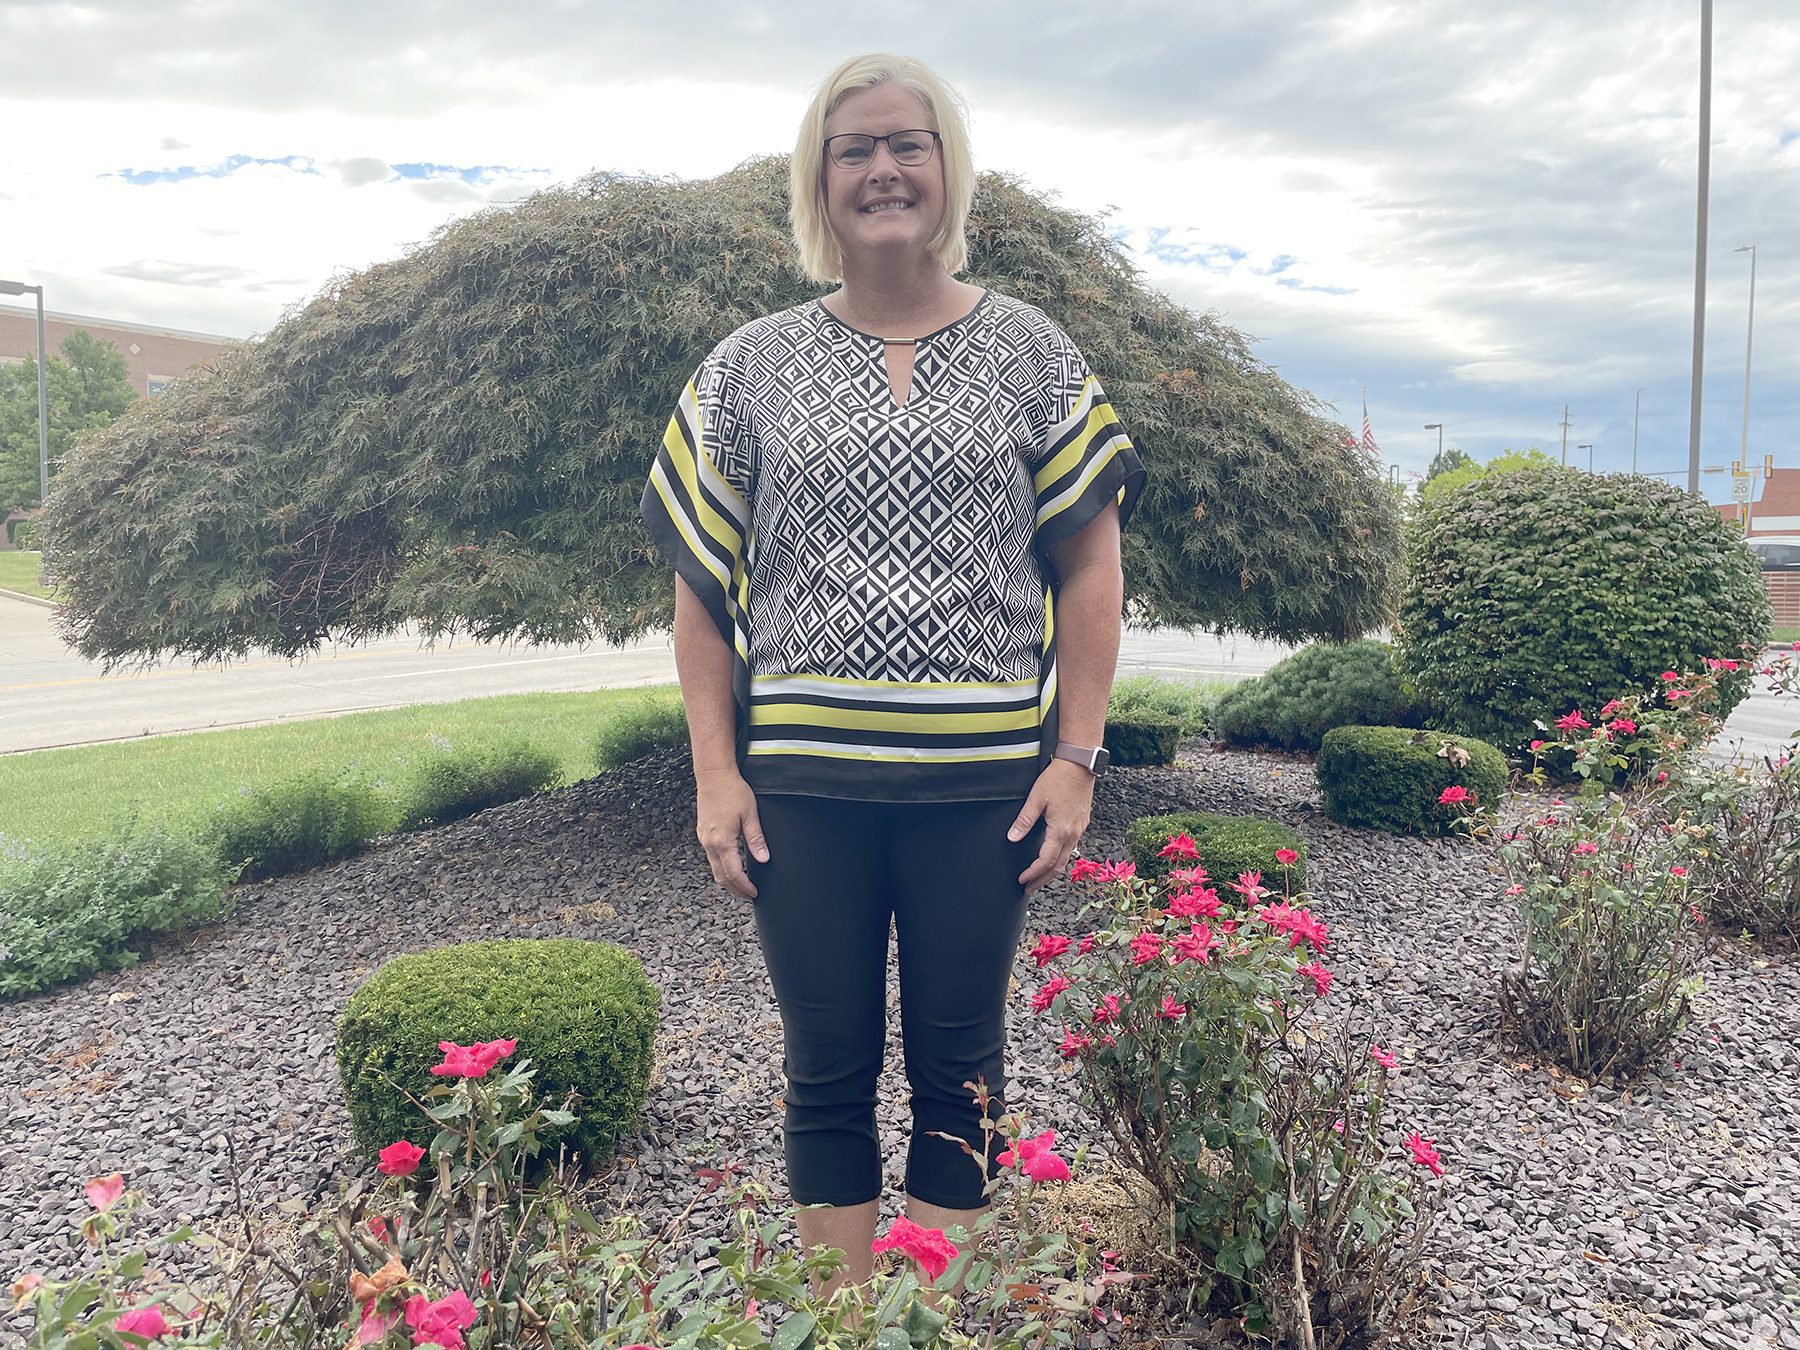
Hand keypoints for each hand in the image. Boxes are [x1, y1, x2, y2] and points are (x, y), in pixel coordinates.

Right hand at [694, 767, 767, 899]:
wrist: (713, 775)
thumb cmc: (732, 790)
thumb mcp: (750, 815)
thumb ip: (756, 839)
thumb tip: (764, 859)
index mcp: (722, 841)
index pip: (733, 873)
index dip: (744, 887)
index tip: (754, 893)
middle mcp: (709, 843)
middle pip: (720, 876)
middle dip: (734, 889)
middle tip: (748, 895)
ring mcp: (703, 838)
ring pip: (714, 868)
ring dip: (727, 880)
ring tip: (741, 884)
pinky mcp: (702, 833)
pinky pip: (711, 857)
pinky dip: (721, 867)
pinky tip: (731, 865)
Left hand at [1008, 759, 1095, 894]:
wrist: (1080, 765)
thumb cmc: (1058, 778)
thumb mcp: (1036, 798)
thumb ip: (1024, 821)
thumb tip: (1012, 838)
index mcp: (1060, 830)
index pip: (1046, 861)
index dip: (1033, 873)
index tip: (1022, 880)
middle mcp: (1073, 833)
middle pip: (1058, 866)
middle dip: (1043, 880)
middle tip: (1029, 889)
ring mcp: (1080, 829)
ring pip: (1066, 858)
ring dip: (1052, 871)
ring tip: (1039, 878)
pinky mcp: (1082, 823)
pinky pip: (1071, 848)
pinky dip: (1060, 858)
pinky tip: (1052, 857)